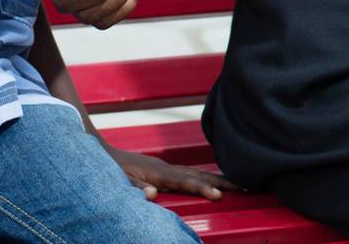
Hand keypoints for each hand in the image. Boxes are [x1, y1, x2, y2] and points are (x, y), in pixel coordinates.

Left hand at [102, 140, 235, 200]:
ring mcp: (166, 168)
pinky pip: (190, 175)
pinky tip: (211, 182)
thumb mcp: (118, 181)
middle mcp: (166, 168)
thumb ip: (135, 188)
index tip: (219, 196)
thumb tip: (153, 194)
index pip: (185, 182)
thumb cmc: (110, 170)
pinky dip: (205, 178)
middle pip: (199, 175)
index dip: (202, 189)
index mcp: (158, 173)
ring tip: (238, 184)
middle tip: (246, 187)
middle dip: (223, 182)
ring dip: (218, 179)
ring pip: (197, 173)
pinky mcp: (163, 170)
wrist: (102, 153)